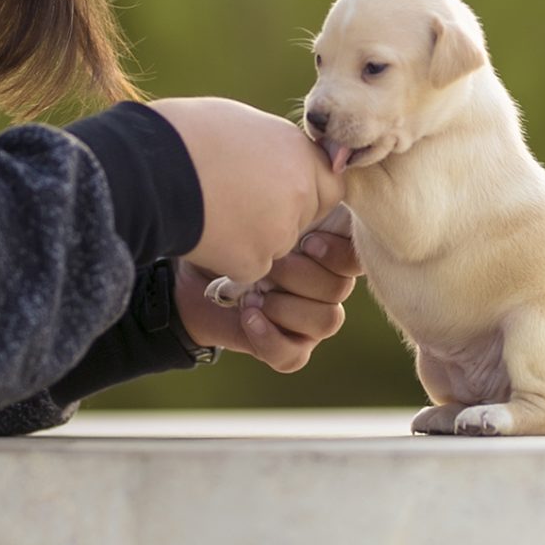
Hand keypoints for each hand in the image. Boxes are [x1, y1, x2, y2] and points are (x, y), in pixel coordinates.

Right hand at [146, 97, 344, 283]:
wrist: (146, 170)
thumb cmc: (184, 135)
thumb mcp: (242, 123)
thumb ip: (275, 148)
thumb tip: (281, 158)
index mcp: (300, 153)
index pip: (329, 186)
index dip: (302, 191)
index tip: (271, 187)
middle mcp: (300, 192)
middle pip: (303, 220)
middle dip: (278, 219)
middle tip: (236, 203)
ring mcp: (279, 230)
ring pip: (276, 247)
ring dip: (252, 239)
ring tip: (212, 211)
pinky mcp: (254, 260)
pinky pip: (250, 268)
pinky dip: (229, 260)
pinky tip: (204, 232)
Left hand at [176, 209, 362, 372]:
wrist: (188, 280)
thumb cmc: (227, 239)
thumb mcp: (258, 216)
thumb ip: (295, 209)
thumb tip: (323, 188)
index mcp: (325, 252)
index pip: (356, 258)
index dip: (338, 253)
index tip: (307, 242)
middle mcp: (325, 287)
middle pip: (340, 288)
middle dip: (299, 276)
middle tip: (267, 266)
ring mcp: (310, 320)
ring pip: (327, 321)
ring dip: (286, 307)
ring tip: (252, 295)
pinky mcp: (288, 348)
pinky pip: (295, 355)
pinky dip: (269, 338)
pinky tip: (248, 317)